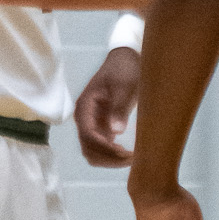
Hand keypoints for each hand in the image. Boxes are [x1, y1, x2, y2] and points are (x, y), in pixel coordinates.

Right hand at [74, 46, 138, 166]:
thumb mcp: (125, 86)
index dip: (106, 149)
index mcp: (84, 108)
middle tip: (134, 157)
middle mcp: (84, 119)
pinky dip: (115, 154)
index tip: (127, 153)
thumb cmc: (125, 70)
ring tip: (134, 156)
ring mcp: (93, 124)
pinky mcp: (103, 127)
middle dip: (109, 158)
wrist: (127, 59)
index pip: (88, 136)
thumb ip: (120, 107)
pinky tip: (133, 152)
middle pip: (89, 149)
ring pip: (95, 152)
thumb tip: (116, 131)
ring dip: (111, 159)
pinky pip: (104, 147)